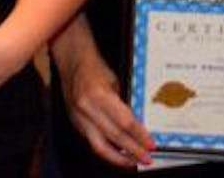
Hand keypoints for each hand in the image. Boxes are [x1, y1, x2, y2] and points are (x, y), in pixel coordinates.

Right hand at [56, 48, 153, 167]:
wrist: (72, 62)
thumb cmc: (95, 68)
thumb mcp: (115, 83)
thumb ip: (124, 105)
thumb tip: (139, 126)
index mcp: (98, 95)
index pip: (124, 122)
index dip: (139, 136)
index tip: (151, 144)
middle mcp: (86, 108)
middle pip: (114, 136)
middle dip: (133, 150)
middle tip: (146, 158)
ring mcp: (78, 118)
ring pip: (100, 146)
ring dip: (119, 158)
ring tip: (134, 162)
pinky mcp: (75, 124)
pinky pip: (92, 143)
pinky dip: (107, 151)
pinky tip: (118, 155)